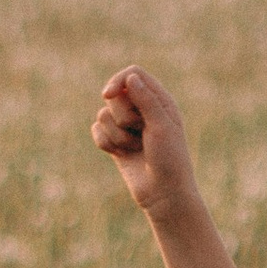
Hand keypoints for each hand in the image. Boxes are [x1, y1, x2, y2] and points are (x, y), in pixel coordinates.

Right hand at [91, 64, 200, 218]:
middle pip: (114, 95)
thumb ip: (146, 100)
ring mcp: (126, 125)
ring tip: (135, 148)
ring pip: (102, 115)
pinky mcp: (114, 141)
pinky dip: (107, 144)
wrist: (164, 193)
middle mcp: (141, 109)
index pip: (132, 74)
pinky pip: (96, 131)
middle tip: (141, 133)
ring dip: (117, 135)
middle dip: (123, 116)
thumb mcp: (162, 126)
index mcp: (159, 100)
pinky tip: (122, 155)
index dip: (117, 81)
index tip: (107, 95)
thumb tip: (130, 77)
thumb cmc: (170, 158)